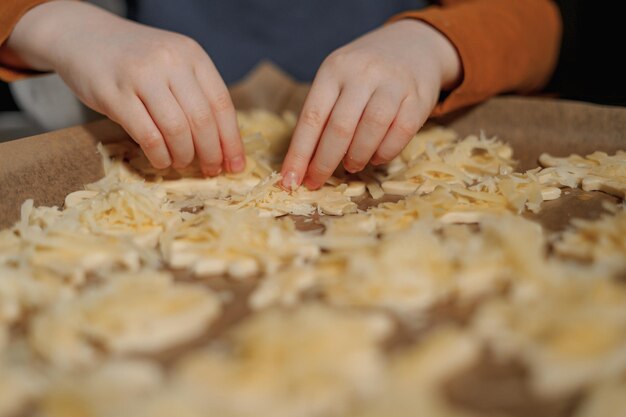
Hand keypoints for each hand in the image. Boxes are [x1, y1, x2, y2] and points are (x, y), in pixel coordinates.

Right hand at [5, 1, 243, 174]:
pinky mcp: (114, 94)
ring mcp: (141, 76)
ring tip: (182, 163)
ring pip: (177, 130)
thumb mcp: (173, 63)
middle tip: (211, 170)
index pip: (222, 104)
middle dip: (211, 153)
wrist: (83, 35)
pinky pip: (148, 136)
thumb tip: (223, 144)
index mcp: (192, 54)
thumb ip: (196, 94)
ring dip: (184, 156)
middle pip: (202, 120)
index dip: (231, 140)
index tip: (236, 165)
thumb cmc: (135, 59)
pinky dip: (159, 155)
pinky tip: (161, 161)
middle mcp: (170, 61)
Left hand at [281, 19, 460, 189]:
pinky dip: (384, 153)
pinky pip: (400, 134)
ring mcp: (393, 84)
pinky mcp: (418, 98)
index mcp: (334, 69)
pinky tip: (375, 158)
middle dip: (324, 163)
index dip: (299, 154)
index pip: (312, 117)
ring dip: (356, 158)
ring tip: (351, 166)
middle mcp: (363, 73)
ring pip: (370, 131)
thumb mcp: (337, 80)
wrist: (415, 45)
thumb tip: (302, 165)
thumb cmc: (365, 73)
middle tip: (317, 182)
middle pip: (340, 128)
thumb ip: (322, 115)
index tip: (290, 181)